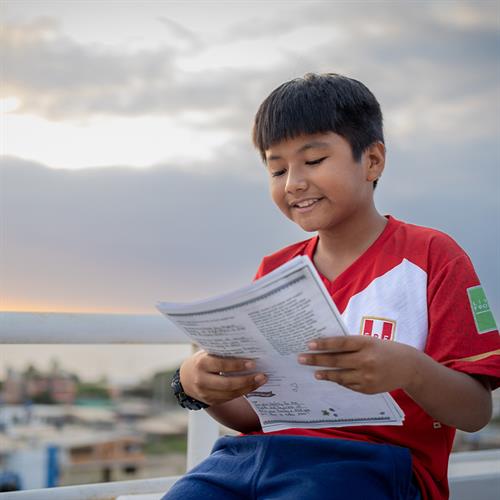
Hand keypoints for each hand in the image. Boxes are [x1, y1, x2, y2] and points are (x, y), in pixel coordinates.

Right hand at [179, 350, 266, 405]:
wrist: (185, 379)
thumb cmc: (201, 361)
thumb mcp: (207, 354)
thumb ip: (221, 353)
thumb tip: (247, 350)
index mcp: (201, 364)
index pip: (221, 365)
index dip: (237, 365)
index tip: (253, 363)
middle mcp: (201, 380)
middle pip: (227, 384)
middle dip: (247, 380)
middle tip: (262, 375)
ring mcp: (205, 394)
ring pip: (230, 394)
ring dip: (248, 388)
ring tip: (261, 381)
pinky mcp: (211, 402)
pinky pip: (229, 398)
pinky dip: (242, 392)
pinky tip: (252, 386)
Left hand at [298, 335, 420, 393]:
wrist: (408, 367)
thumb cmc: (383, 350)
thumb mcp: (369, 341)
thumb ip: (351, 344)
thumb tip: (325, 347)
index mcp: (366, 343)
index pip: (340, 343)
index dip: (324, 344)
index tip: (309, 344)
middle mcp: (366, 360)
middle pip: (336, 360)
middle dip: (316, 360)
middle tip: (301, 359)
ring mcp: (367, 377)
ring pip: (340, 376)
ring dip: (325, 374)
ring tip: (314, 373)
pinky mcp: (368, 389)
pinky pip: (348, 385)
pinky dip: (339, 381)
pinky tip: (330, 378)